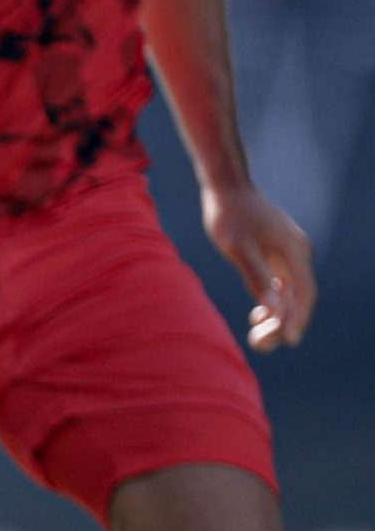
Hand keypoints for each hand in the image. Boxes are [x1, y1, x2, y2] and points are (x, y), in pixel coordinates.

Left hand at [202, 182, 315, 350]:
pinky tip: (259, 314)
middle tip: (260, 345)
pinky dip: (273, 299)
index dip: (296, 319)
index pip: (302, 293)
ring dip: (278, 314)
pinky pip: (282, 282)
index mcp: (294, 252)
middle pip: (298, 296)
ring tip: (257, 337)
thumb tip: (274, 308)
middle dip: (283, 322)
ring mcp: (289, 251)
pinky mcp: (277, 250)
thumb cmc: (229, 215)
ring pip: (290, 291)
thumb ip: (257, 276)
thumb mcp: (238, 248)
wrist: (226, 185)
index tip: (287, 341)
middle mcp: (298, 252)